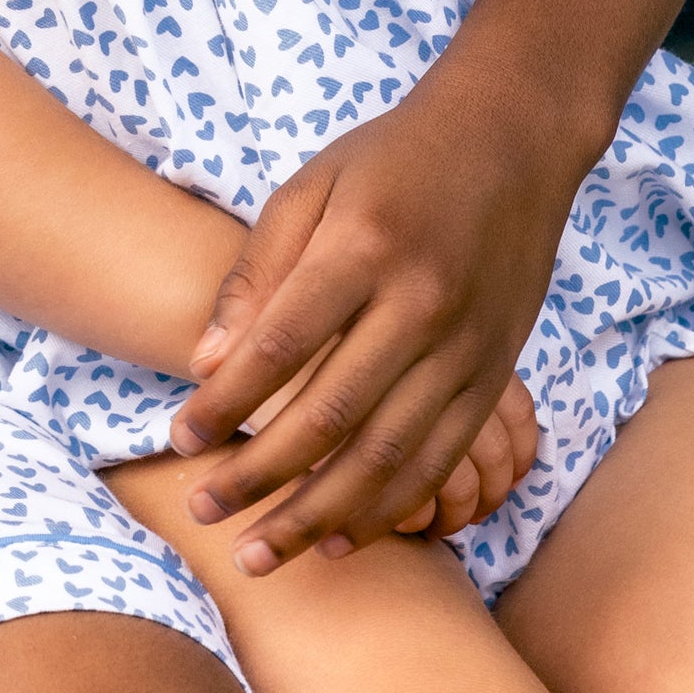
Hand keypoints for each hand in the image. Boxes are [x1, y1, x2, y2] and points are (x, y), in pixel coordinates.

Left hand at [168, 62, 578, 572]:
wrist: (513, 139)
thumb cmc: (393, 159)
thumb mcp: (311, 187)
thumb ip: (258, 273)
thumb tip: (207, 365)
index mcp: (364, 247)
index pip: (281, 345)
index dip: (226, 403)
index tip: (180, 442)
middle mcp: (421, 302)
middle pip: (331, 413)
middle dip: (261, 474)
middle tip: (205, 512)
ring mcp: (468, 344)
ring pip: (389, 454)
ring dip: (321, 514)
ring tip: (262, 552)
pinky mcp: (498, 372)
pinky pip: (444, 458)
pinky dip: (393, 506)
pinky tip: (343, 539)